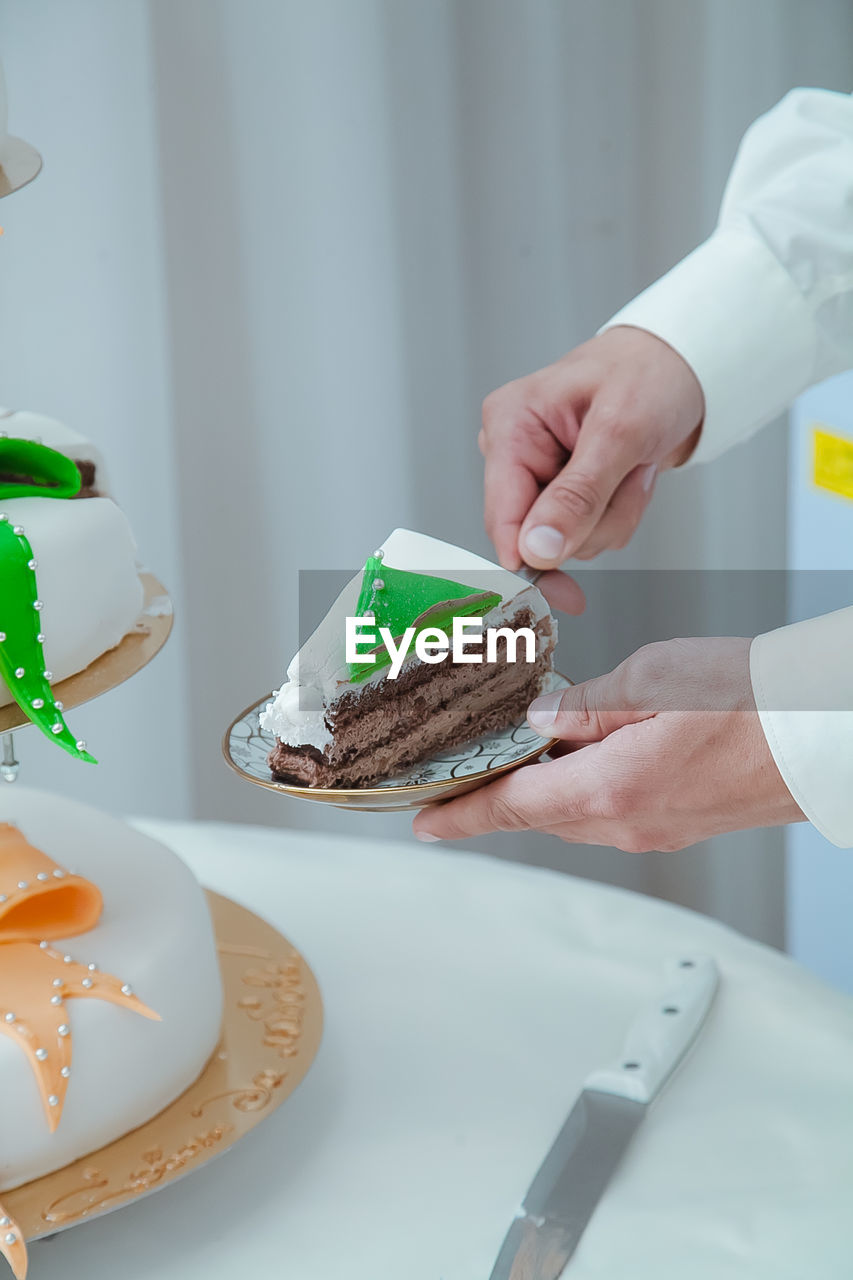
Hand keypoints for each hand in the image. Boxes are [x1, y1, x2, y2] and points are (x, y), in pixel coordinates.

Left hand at [412, 638, 804, 851]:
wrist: (823, 730)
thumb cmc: (751, 700)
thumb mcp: (648, 679)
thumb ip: (583, 704)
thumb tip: (538, 716)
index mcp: (609, 789)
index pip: (512, 807)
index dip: (461, 815)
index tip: (424, 821)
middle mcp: (628, 823)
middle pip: (540, 812)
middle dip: (502, 791)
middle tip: (469, 766)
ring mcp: (657, 831)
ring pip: (577, 812)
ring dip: (548, 785)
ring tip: (533, 745)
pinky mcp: (681, 825)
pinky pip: (614, 811)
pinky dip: (588, 786)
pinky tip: (594, 751)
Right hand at [480, 326, 704, 569]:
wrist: (683, 366)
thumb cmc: (650, 375)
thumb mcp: (619, 432)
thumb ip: (577, 495)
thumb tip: (537, 549)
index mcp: (511, 425)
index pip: (502, 514)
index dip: (529, 556)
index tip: (562, 591)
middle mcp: (516, 451)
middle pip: (538, 535)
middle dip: (594, 519)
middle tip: (629, 475)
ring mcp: (540, 473)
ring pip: (569, 539)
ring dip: (614, 515)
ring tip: (634, 466)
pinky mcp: (564, 490)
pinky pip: (587, 531)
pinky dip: (619, 511)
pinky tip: (631, 474)